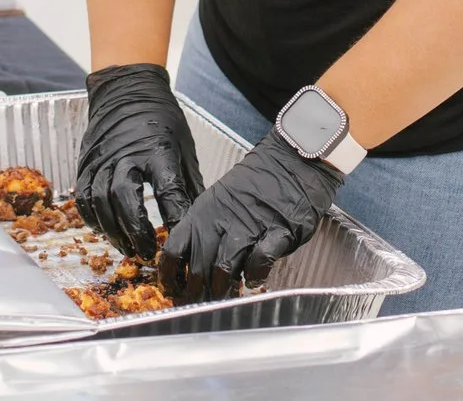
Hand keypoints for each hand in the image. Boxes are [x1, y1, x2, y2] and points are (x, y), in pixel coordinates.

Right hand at [75, 64, 203, 262]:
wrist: (126, 90)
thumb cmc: (161, 119)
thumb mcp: (184, 146)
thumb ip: (190, 182)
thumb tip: (202, 218)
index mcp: (158, 149)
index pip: (168, 189)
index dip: (174, 218)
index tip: (179, 240)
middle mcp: (126, 154)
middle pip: (125, 199)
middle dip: (136, 231)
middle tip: (148, 252)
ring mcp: (102, 159)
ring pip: (101, 202)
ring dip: (114, 231)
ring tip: (129, 248)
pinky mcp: (86, 164)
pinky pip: (83, 198)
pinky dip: (93, 220)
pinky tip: (107, 231)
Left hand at [158, 129, 342, 303]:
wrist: (292, 159)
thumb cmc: (258, 183)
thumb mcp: (219, 199)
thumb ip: (206, 227)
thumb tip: (193, 261)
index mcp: (202, 212)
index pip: (174, 249)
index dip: (170, 275)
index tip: (172, 289)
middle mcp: (220, 221)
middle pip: (196, 267)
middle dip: (196, 292)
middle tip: (200, 302)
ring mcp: (249, 226)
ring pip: (223, 268)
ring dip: (223, 289)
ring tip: (226, 297)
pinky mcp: (277, 231)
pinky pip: (259, 261)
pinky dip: (255, 275)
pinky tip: (254, 279)